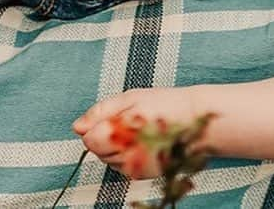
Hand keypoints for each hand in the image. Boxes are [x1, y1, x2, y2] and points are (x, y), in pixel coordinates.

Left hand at [74, 86, 200, 178]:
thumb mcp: (130, 97)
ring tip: (137, 129)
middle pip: (97, 151)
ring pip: (108, 160)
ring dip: (115, 146)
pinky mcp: (142, 175)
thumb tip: (77, 126)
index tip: (116, 115)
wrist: (196, 122)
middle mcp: (124, 156)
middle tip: (130, 119)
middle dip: (106, 135)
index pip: (89, 139)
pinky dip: (126, 155)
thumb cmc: (164, 104)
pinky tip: (142, 141)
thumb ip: (100, 112)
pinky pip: (122, 166)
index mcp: (119, 133)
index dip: (99, 125)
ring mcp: (134, 169)